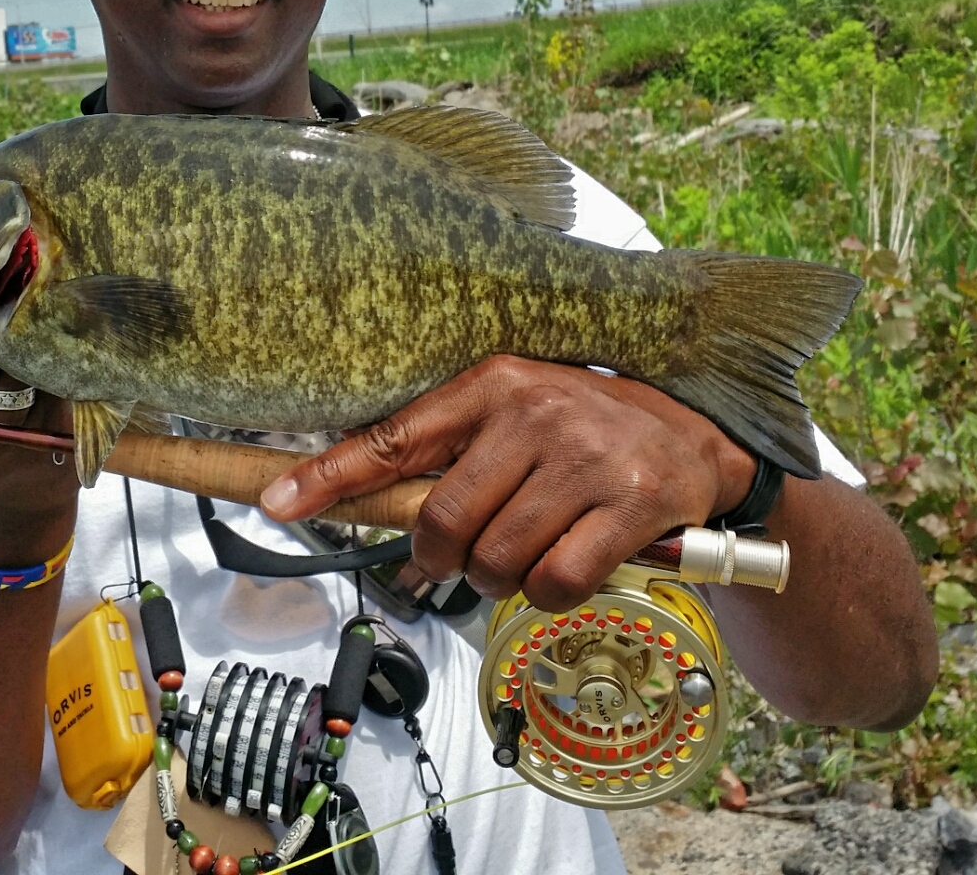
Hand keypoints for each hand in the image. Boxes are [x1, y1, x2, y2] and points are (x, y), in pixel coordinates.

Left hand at [259, 356, 758, 612]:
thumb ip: (453, 451)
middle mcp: (535, 411)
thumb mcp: (518, 414)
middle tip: (460, 559)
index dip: (329, 475)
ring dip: (498, 579)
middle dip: (442, 558)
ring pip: (497, 559)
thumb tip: (367, 506)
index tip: (276, 500)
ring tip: (526, 554)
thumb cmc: (590, 430)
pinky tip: (568, 568)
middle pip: (444, 520)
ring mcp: (585, 458)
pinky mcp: (630, 504)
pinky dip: (549, 595)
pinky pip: (555, 581)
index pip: (394, 437)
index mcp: (494, 382)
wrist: (701, 440)